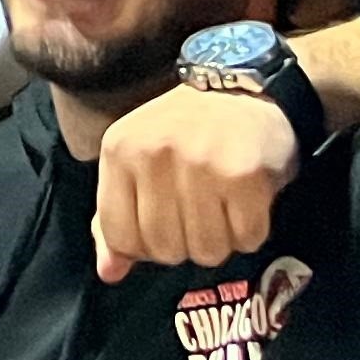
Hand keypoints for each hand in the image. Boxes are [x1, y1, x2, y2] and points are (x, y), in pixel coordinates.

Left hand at [93, 82, 300, 283]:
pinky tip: (246, 201)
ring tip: (222, 205)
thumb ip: (117, 215)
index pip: (119, 236)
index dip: (143, 246)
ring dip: (220, 240)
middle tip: (199, 212)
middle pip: (165, 250)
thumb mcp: (136, 161)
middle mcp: (155, 154)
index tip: (163, 223)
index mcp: (119, 150)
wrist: (243, 88)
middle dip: (185, 243)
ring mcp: (201, 164)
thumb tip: (109, 272)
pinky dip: (250, 230)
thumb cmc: (185, 132)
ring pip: (206, 251)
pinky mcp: (245, 175)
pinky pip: (246, 239)